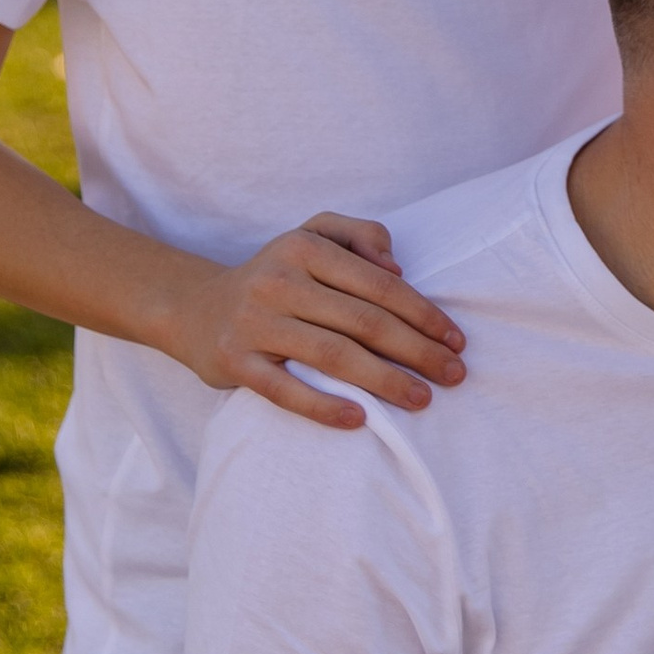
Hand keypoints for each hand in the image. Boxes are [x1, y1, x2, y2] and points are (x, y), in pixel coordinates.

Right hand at [169, 217, 466, 424]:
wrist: (197, 309)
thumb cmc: (276, 274)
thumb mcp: (313, 235)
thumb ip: (361, 236)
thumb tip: (398, 269)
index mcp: (304, 247)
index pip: (379, 284)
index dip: (424, 314)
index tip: (456, 340)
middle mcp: (278, 281)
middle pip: (363, 321)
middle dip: (417, 351)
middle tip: (454, 375)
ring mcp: (254, 324)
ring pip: (332, 355)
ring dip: (384, 380)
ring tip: (422, 399)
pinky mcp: (235, 362)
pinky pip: (284, 390)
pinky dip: (323, 406)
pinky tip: (360, 418)